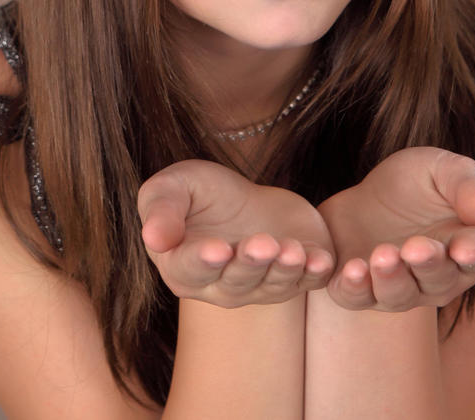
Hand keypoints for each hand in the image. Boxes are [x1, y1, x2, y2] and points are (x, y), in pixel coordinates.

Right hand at [137, 159, 335, 307]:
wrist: (247, 201)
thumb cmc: (200, 194)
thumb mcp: (173, 187)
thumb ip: (160, 209)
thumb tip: (152, 237)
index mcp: (183, 268)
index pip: (191, 269)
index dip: (204, 260)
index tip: (218, 248)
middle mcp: (221, 288)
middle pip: (236, 280)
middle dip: (251, 262)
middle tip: (263, 243)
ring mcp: (261, 287)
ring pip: (273, 284)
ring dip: (285, 268)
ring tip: (292, 249)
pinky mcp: (296, 277)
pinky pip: (307, 282)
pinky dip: (316, 273)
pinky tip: (322, 260)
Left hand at [317, 147, 474, 311]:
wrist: (368, 197)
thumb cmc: (418, 183)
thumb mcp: (443, 170)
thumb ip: (468, 187)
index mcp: (469, 247)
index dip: (474, 253)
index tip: (465, 249)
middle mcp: (439, 279)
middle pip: (438, 280)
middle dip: (427, 264)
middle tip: (415, 246)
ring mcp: (400, 290)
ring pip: (399, 295)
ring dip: (391, 278)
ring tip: (382, 255)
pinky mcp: (361, 290)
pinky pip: (357, 297)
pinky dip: (354, 288)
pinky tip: (352, 270)